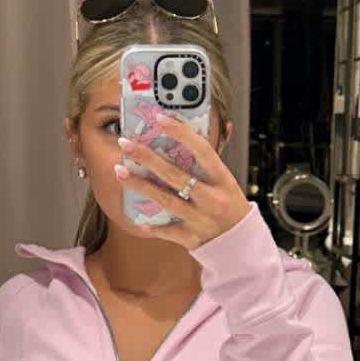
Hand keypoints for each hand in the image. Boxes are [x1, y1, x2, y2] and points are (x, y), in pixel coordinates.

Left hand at [114, 111, 251, 250]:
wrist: (240, 242)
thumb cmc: (229, 205)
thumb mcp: (226, 181)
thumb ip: (208, 161)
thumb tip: (200, 129)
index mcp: (223, 179)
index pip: (202, 150)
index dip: (181, 133)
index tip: (160, 118)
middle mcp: (212, 199)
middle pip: (175, 175)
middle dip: (148, 158)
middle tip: (126, 144)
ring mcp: (201, 219)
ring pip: (166, 200)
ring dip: (140, 185)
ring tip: (119, 171)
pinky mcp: (192, 238)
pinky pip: (168, 231)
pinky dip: (153, 226)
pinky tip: (136, 218)